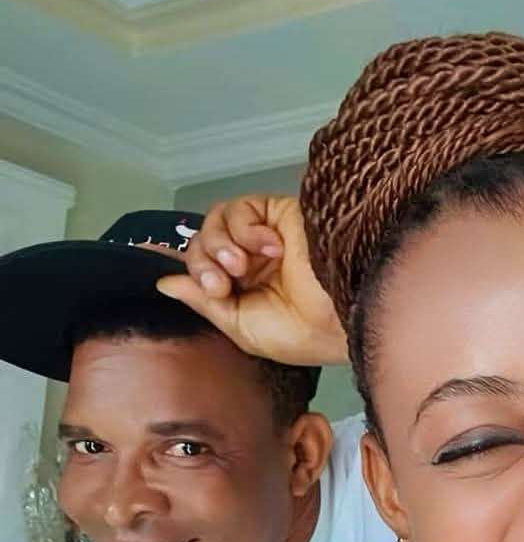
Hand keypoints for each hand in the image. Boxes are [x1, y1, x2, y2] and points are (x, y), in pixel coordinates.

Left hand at [156, 195, 346, 365]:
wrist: (340, 313)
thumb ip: (205, 302)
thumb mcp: (242, 327)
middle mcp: (252, 260)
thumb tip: (164, 283)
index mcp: (245, 289)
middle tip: (223, 284)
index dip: (197, 275)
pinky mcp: (277, 214)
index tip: (214, 291)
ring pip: (216, 222)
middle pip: (203, 243)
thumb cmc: (299, 333)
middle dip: (204, 263)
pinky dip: (244, 227)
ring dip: (219, 244)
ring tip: (241, 265)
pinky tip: (270, 247)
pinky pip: (240, 208)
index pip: (202, 268)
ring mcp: (264, 236)